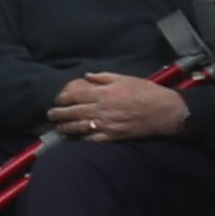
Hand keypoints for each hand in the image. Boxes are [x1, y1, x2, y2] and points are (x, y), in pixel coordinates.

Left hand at [52, 69, 190, 140]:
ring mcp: (107, 124)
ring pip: (81, 127)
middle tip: (50, 115)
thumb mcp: (125, 79)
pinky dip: (84, 140)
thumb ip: (104, 78)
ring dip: (67, 128)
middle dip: (59, 114)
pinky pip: (95, 139)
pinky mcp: (115, 136)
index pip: (76, 96)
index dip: (63, 99)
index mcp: (104, 93)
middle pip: (74, 112)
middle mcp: (102, 109)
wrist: (164, 111)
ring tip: (58, 128)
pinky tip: (77, 140)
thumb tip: (87, 76)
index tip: (57, 100)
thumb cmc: (146, 92)